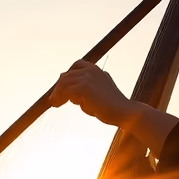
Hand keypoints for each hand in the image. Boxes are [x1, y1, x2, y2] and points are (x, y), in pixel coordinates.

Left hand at [50, 59, 178, 153]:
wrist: (125, 113)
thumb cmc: (111, 109)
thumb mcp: (95, 97)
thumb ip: (84, 93)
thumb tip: (69, 93)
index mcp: (97, 70)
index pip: (77, 65)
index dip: (67, 75)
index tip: (61, 87)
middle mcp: (92, 70)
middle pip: (68, 75)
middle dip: (59, 87)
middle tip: (53, 99)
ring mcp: (88, 76)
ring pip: (65, 82)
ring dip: (57, 93)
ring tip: (55, 104)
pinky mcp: (84, 86)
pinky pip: (66, 90)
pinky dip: (60, 97)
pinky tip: (58, 105)